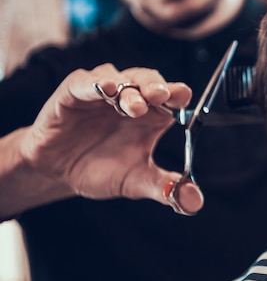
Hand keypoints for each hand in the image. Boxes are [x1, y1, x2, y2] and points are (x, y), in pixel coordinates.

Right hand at [17, 63, 203, 212]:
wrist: (58, 173)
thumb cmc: (102, 169)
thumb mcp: (136, 181)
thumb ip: (164, 187)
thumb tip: (194, 202)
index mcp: (153, 114)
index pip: (172, 95)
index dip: (179, 93)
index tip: (185, 98)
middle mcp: (131, 97)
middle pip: (149, 81)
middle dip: (156, 86)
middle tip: (162, 96)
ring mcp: (103, 91)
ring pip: (120, 78)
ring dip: (129, 91)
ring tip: (134, 107)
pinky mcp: (74, 91)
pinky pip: (85, 82)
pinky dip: (95, 84)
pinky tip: (105, 89)